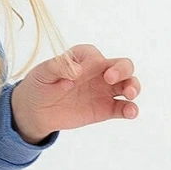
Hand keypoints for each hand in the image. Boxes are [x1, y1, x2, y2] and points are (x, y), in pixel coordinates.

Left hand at [9, 45, 141, 140]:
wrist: (37, 110)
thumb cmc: (40, 85)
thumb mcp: (43, 73)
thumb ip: (59, 68)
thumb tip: (77, 71)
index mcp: (84, 58)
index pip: (95, 56)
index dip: (90, 63)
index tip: (76, 75)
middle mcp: (99, 72)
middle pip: (123, 65)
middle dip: (122, 69)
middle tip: (110, 78)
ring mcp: (105, 90)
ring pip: (128, 84)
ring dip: (133, 87)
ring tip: (129, 94)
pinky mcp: (105, 109)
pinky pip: (122, 108)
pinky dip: (130, 110)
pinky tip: (130, 113)